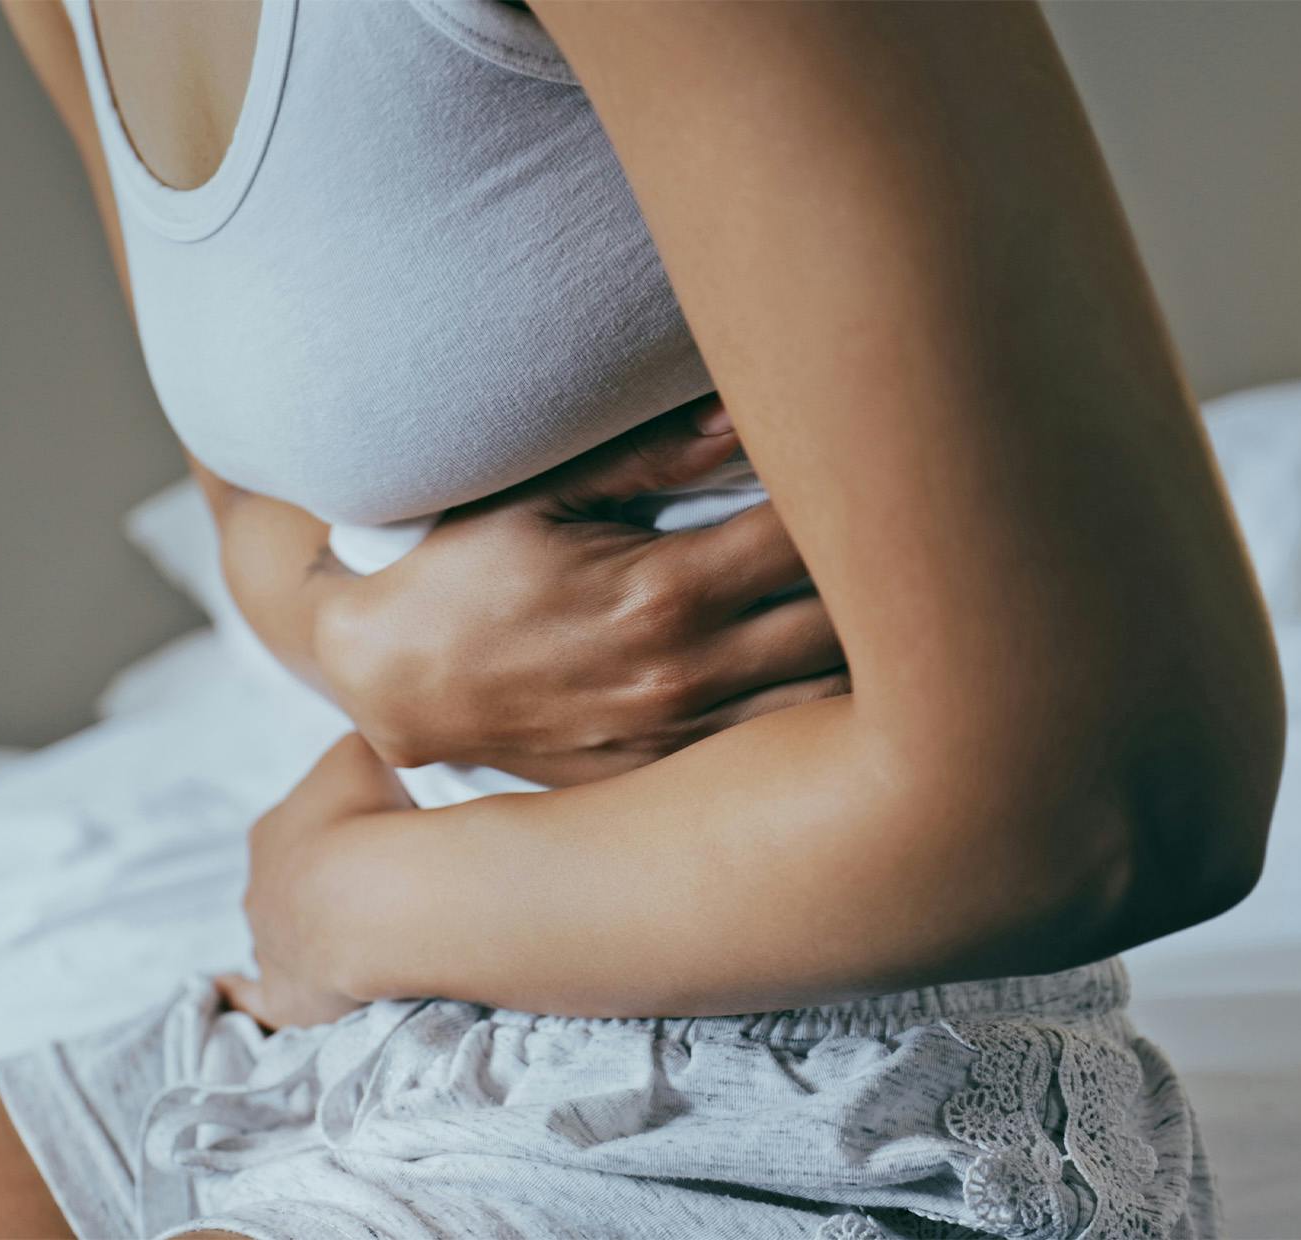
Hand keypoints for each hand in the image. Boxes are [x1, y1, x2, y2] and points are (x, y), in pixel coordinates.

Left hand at [216, 734, 414, 1030]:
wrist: (372, 894)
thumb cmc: (366, 816)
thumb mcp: (363, 752)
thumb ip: (360, 749)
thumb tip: (372, 755)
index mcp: (272, 830)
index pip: (301, 826)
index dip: (338, 829)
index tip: (375, 834)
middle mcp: (258, 886)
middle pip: (290, 883)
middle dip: (326, 883)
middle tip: (378, 885)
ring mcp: (266, 943)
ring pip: (281, 935)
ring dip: (310, 933)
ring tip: (361, 934)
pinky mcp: (283, 996)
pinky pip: (256, 999)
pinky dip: (245, 995)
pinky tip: (235, 992)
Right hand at [314, 394, 849, 785]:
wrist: (393, 683)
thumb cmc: (463, 574)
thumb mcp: (539, 496)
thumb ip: (652, 458)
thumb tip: (745, 411)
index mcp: (663, 589)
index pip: (811, 538)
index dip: (861, 498)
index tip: (882, 469)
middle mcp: (686, 672)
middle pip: (845, 623)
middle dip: (886, 573)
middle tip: (906, 531)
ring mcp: (680, 737)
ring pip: (829, 702)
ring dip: (871, 652)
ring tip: (889, 605)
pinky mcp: (665, 776)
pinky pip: (777, 750)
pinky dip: (819, 712)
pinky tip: (834, 676)